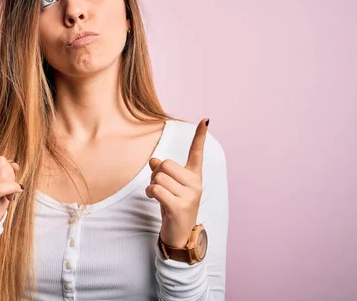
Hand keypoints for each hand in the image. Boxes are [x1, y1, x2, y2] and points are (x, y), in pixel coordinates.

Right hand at [0, 107, 23, 230]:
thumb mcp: (2, 186)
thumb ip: (6, 171)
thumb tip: (14, 163)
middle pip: (1, 161)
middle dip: (11, 175)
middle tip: (7, 191)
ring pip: (4, 172)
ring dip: (12, 185)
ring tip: (5, 197)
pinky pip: (3, 185)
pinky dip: (12, 190)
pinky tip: (12, 196)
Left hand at [146, 118, 208, 247]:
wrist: (179, 235)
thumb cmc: (172, 206)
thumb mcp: (168, 186)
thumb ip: (162, 171)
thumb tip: (154, 160)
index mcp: (194, 176)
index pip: (197, 152)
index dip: (200, 136)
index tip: (205, 120)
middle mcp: (195, 183)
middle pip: (166, 164)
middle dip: (156, 174)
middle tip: (160, 188)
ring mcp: (189, 195)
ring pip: (159, 177)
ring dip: (152, 186)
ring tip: (159, 196)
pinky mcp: (179, 206)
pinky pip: (156, 190)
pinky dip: (150, 193)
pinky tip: (155, 200)